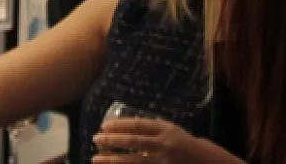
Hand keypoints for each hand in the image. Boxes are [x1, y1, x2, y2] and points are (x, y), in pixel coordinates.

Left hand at [92, 118, 241, 163]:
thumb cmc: (190, 147)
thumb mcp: (175, 133)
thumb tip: (127, 129)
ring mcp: (165, 162)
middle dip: (111, 141)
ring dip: (112, 161)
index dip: (119, 125)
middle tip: (95, 140)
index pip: (138, 125)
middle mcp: (166, 145)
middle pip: (133, 143)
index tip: (103, 126)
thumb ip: (155, 131)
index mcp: (167, 130)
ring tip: (96, 159)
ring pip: (134, 161)